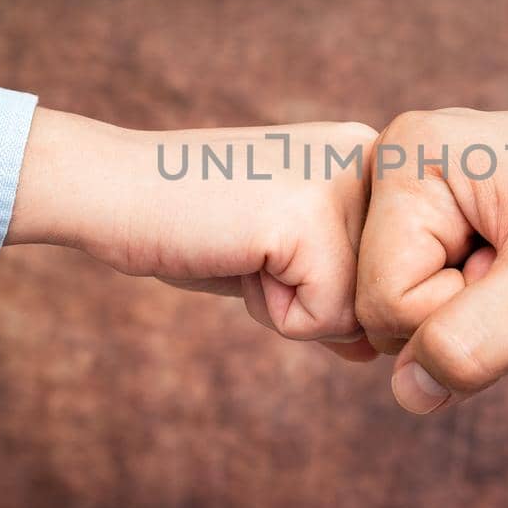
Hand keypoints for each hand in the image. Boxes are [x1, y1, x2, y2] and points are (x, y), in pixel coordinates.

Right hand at [5, 109, 378, 357]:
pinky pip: (325, 319)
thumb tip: (381, 350)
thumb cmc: (193, 224)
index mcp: (376, 158)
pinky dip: (274, 310)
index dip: (321, 281)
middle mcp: (376, 160)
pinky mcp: (313, 220)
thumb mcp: (285, 255)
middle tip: (250, 243)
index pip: (394, 273)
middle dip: (310, 296)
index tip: (267, 235)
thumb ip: (340, 292)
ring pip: (358, 313)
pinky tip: (239, 253)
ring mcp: (348, 185)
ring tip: (245, 247)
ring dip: (292, 305)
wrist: (112, 187)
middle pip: (382, 295)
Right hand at [355, 92, 507, 412]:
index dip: (457, 313)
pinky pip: (425, 294)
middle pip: (382, 304)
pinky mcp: (432, 214)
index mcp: (407, 156)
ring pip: (404, 308)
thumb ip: (479, 341)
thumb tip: (407, 392)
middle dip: (462, 310)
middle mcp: (393, 164)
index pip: (385, 299)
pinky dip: (476, 299)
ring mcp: (411, 189)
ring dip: (472, 309)